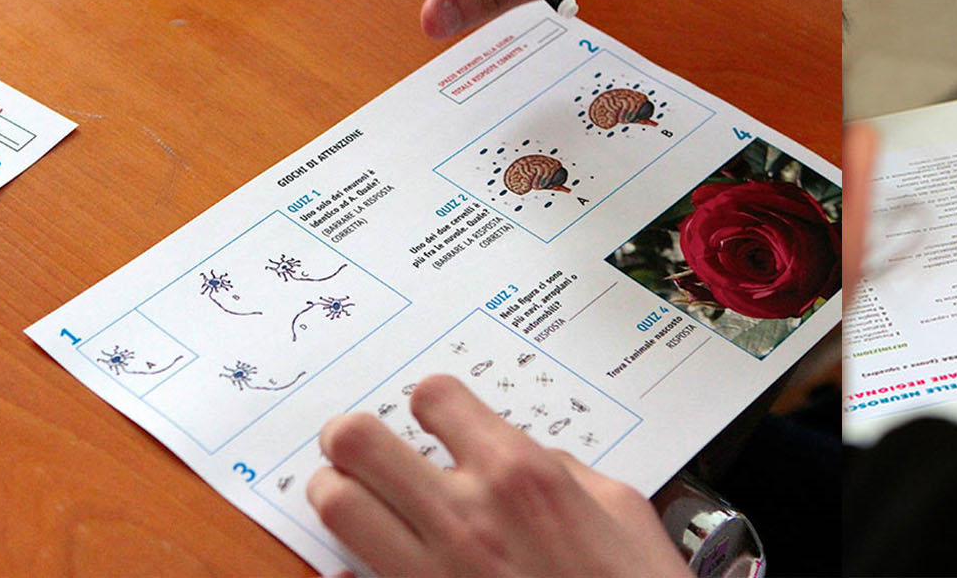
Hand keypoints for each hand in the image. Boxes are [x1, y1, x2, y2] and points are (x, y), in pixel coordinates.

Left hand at [309, 375, 687, 576]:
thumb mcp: (621, 511)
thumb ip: (562, 471)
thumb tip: (526, 457)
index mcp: (520, 477)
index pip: (433, 397)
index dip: (432, 404)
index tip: (436, 419)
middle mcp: (465, 518)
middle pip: (356, 441)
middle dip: (353, 438)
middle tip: (364, 448)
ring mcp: (432, 573)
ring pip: (335, 507)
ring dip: (340, 494)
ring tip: (359, 499)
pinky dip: (351, 569)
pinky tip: (373, 566)